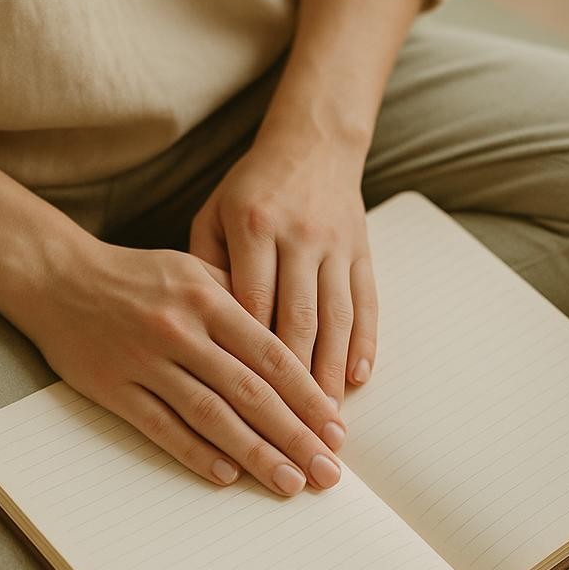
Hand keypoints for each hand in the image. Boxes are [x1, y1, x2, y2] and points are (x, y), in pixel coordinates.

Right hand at [14, 240, 346, 495]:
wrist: (56, 277)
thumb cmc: (137, 276)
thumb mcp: (194, 268)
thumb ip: (241, 299)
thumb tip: (295, 339)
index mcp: (208, 298)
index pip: (271, 355)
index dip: (308, 396)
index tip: (336, 429)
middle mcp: (182, 330)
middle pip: (250, 391)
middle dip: (295, 435)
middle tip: (327, 470)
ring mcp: (146, 361)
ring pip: (211, 415)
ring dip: (255, 454)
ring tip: (289, 482)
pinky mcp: (114, 388)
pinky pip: (161, 426)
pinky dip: (196, 453)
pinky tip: (227, 477)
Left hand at [189, 136, 378, 404]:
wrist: (313, 142)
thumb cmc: (250, 188)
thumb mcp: (213, 216)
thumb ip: (206, 270)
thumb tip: (203, 337)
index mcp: (252, 227)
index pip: (252, 305)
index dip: (251, 358)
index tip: (245, 405)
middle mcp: (298, 237)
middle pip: (298, 321)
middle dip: (295, 382)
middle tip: (290, 427)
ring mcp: (335, 244)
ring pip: (335, 319)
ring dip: (331, 373)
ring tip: (326, 420)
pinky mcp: (362, 250)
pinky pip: (365, 303)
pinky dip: (362, 343)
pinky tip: (356, 378)